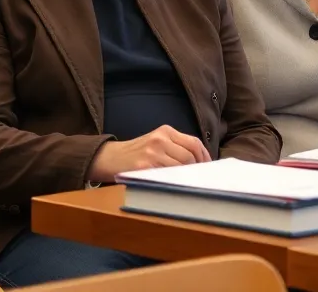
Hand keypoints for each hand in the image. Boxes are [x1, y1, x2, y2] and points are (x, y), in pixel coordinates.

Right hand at [87, 125, 210, 182]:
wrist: (110, 157)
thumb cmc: (137, 153)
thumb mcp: (157, 142)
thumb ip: (176, 147)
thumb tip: (201, 163)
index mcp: (165, 131)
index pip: (194, 143)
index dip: (205, 157)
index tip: (207, 168)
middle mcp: (159, 139)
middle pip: (190, 156)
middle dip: (196, 169)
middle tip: (196, 179)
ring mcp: (152, 153)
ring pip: (180, 167)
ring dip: (185, 177)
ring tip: (185, 182)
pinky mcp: (144, 167)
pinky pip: (166, 176)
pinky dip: (173, 182)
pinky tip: (173, 185)